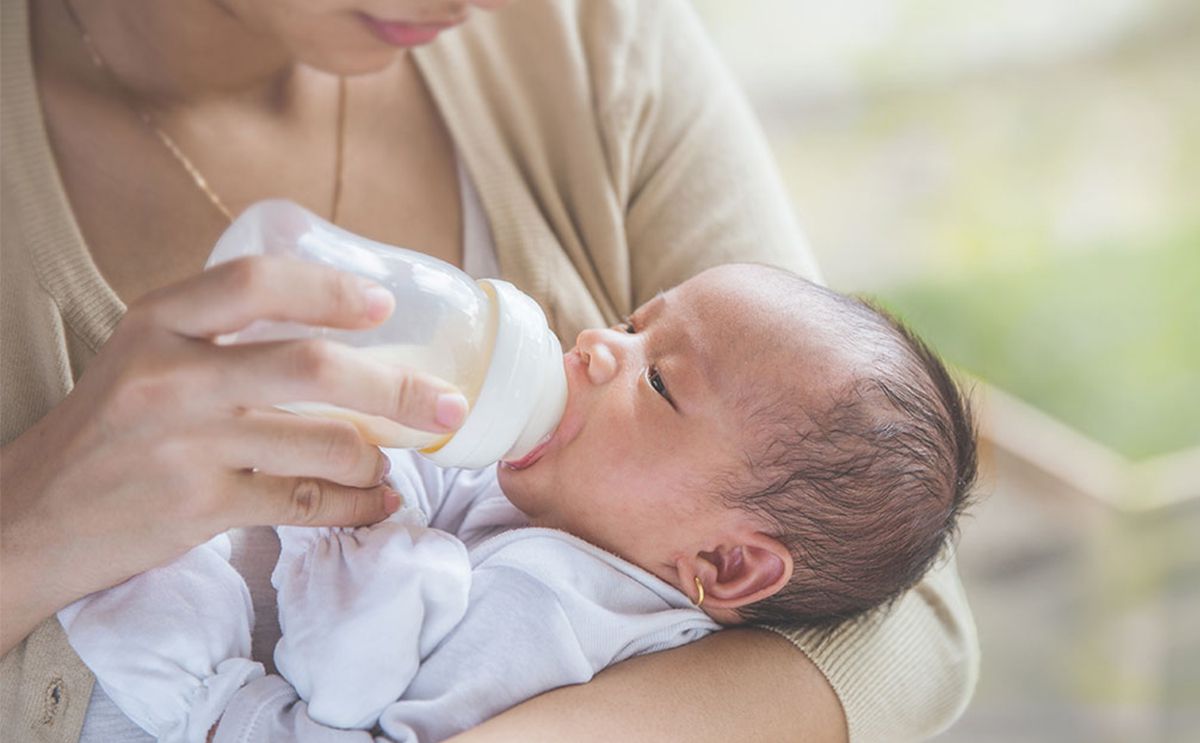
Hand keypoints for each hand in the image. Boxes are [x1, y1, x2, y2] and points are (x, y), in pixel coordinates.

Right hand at [0, 256, 468, 654]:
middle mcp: (171, 377)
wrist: (27, 517)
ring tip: (397, 459)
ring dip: (379, 455)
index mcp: (158, 322)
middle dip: (399, 388)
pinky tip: (377, 502)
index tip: (384, 305)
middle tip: (447, 404)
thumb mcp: (144, 355)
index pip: (256, 282)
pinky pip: (306, 503)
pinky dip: (356, 505)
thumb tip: (342, 330)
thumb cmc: (107, 429)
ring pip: (323, 444)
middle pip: (312, 368)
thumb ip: (222, 335)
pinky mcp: (199, 508)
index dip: (331, 291)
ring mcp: (186, 446)